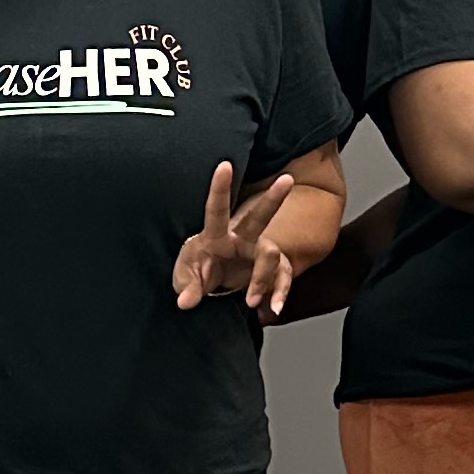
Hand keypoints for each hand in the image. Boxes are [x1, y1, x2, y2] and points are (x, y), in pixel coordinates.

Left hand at [170, 162, 300, 318]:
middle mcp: (242, 239)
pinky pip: (282, 279)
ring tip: (252, 302)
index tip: (224, 165)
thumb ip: (186, 287)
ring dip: (262, 280)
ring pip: (270, 255)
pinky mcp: (271, 270)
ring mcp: (258, 253)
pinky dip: (280, 294)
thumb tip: (186, 301)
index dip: (220, 188)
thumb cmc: (197, 271)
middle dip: (273, 198)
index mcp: (216, 235)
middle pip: (259, 217)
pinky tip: (274, 309)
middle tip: (287, 180)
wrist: (212, 283)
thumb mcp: (186, 278)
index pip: (216, 209)